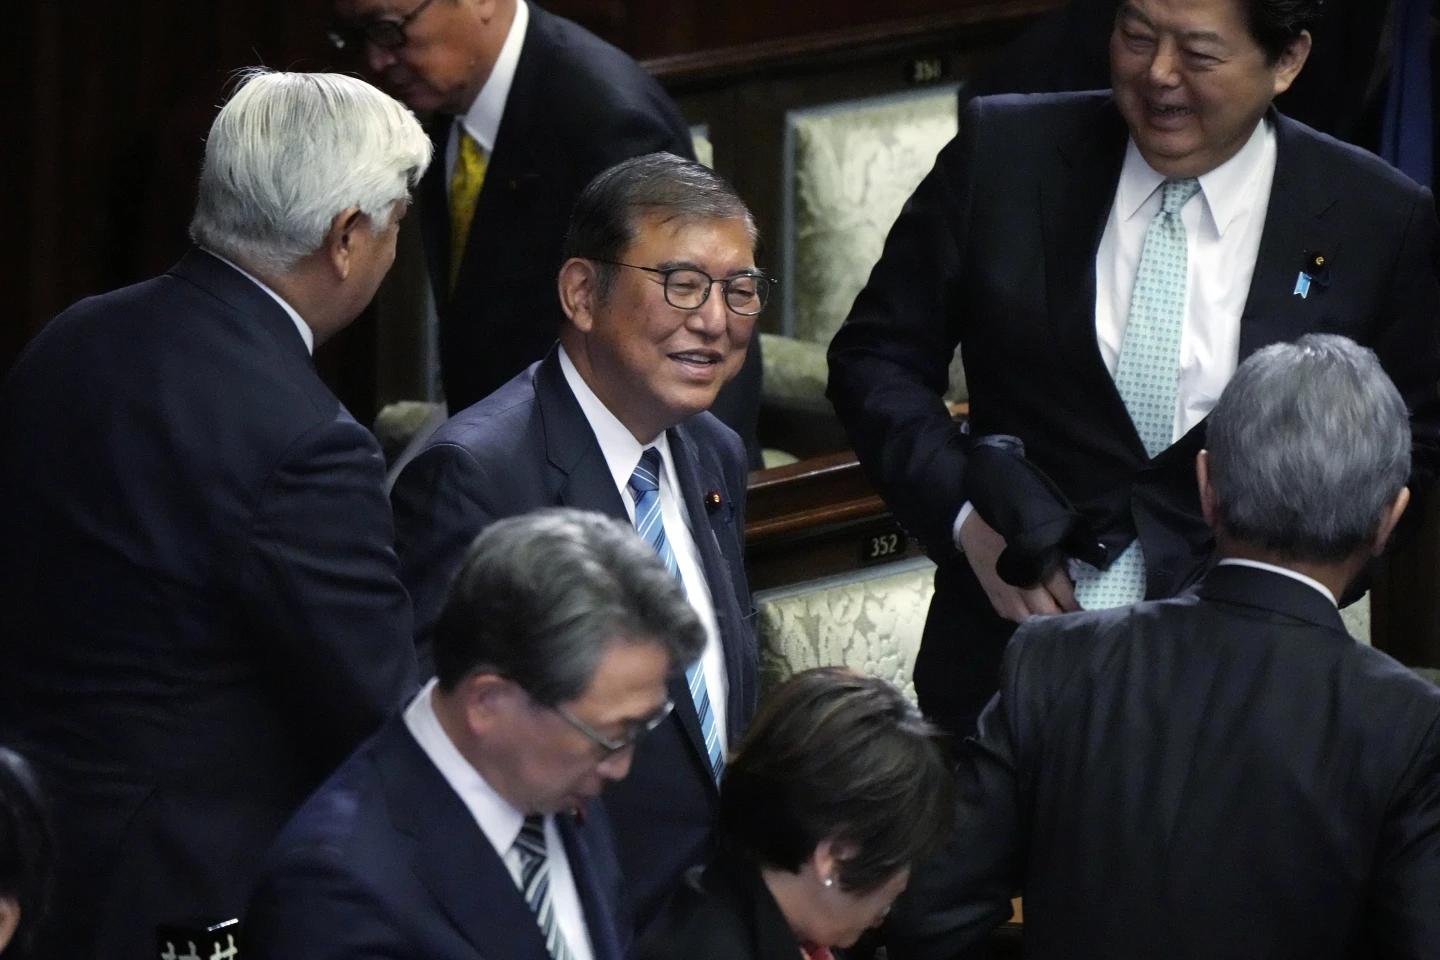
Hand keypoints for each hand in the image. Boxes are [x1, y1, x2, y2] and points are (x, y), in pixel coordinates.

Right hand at [958, 511, 1078, 622]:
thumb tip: (1078, 578)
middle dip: (1063, 615)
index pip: (1066, 596)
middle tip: (1074, 614)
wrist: (973, 523)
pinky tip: (1030, 610)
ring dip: (1043, 619)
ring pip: (1030, 620)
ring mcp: (1005, 596)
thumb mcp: (1042, 535)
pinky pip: (1012, 616)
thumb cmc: (1012, 524)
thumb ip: (1059, 557)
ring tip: (1053, 615)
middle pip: (1049, 613)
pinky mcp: (993, 599)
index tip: (1090, 608)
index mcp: (1037, 567)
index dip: (1078, 605)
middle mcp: (1022, 587)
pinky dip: (1024, 616)